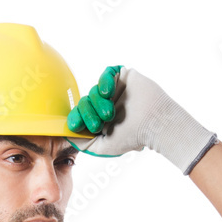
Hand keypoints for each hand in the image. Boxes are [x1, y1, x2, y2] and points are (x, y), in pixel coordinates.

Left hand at [66, 65, 217, 174]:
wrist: (154, 123)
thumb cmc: (132, 137)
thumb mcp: (102, 146)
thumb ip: (82, 142)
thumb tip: (67, 133)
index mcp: (99, 121)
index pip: (79, 114)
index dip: (76, 118)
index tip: (77, 125)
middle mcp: (105, 105)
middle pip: (84, 102)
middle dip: (87, 113)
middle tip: (99, 123)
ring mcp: (113, 91)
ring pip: (94, 90)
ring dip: (98, 102)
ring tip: (110, 113)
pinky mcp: (122, 78)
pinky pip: (106, 74)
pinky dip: (104, 81)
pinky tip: (108, 91)